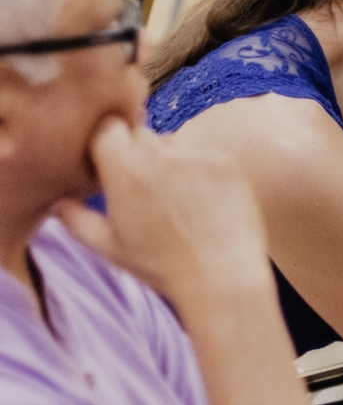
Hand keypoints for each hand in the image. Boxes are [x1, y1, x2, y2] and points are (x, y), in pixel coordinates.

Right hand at [54, 118, 270, 309]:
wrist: (220, 277)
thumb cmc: (160, 266)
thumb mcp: (109, 246)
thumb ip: (74, 219)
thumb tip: (56, 202)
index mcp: (125, 170)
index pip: (108, 128)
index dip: (108, 142)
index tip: (110, 162)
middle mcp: (160, 154)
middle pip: (142, 135)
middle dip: (139, 155)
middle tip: (146, 191)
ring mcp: (196, 155)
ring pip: (175, 145)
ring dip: (171, 163)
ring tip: (178, 204)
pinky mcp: (224, 161)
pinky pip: (204, 156)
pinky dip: (201, 172)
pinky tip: (204, 204)